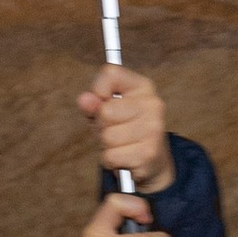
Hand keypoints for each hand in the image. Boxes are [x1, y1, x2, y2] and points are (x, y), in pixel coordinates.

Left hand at [77, 64, 173, 195]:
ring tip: (120, 145)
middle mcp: (153, 104)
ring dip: (107, 145)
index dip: (98, 89)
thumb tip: (84, 99)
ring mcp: (153, 129)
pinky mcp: (148, 153)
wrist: (152, 163)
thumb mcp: (107, 112)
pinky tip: (124, 158)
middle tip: (114, 130)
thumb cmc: (125, 132)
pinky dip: (111, 161)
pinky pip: (111, 156)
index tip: (103, 101)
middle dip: (101, 125)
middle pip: (105, 111)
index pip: (111, 73)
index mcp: (143, 87)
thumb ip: (94, 103)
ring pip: (108, 136)